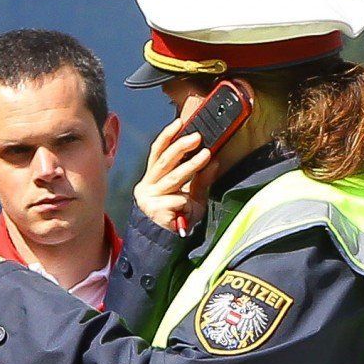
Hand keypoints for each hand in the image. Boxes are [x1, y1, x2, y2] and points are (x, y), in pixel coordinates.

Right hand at [133, 106, 225, 235]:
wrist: (168, 240)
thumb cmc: (179, 214)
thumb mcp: (193, 194)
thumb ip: (201, 179)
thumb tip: (214, 160)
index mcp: (153, 177)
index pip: (158, 151)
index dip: (167, 136)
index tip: (180, 122)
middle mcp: (148, 184)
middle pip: (164, 160)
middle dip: (181, 146)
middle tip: (197, 137)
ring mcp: (150, 197)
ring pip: (173, 177)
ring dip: (191, 165)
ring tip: (205, 155)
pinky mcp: (155, 210)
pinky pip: (176, 199)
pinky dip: (186, 200)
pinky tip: (188, 205)